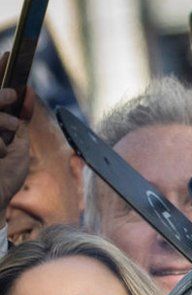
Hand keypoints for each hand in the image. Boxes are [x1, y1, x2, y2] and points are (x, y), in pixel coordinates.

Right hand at [0, 86, 32, 220]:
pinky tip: (1, 152)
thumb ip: (19, 122)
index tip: (9, 55)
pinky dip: (0, 142)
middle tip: (15, 92)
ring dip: (2, 120)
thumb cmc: (4, 178)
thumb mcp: (17, 147)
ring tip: (10, 132)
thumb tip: (25, 95)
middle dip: (0, 94)